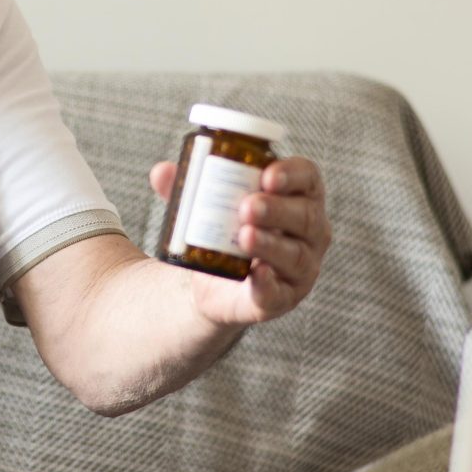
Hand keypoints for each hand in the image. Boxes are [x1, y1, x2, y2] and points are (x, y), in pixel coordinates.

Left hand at [147, 155, 332, 325]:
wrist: (216, 282)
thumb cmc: (226, 230)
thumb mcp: (209, 205)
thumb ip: (188, 189)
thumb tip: (161, 172)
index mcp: (299, 198)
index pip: (308, 178)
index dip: (292, 174)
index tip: (267, 173)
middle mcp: (310, 233)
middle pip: (305, 216)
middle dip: (277, 209)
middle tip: (246, 205)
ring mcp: (301, 268)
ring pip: (294, 255)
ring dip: (270, 244)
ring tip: (244, 235)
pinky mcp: (284, 298)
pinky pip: (279, 293)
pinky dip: (267, 284)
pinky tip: (255, 274)